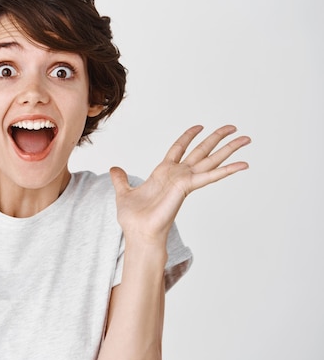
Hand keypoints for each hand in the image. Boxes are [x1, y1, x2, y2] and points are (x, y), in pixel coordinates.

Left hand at [109, 125, 249, 245]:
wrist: (138, 232)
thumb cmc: (133, 218)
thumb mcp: (124, 192)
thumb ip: (121, 179)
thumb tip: (113, 169)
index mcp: (163, 173)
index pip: (178, 149)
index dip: (188, 137)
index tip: (199, 126)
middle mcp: (178, 175)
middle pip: (201, 151)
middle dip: (217, 139)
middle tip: (234, 127)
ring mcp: (185, 181)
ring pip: (211, 160)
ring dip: (229, 149)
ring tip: (246, 138)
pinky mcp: (187, 187)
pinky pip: (210, 176)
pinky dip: (227, 170)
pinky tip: (242, 164)